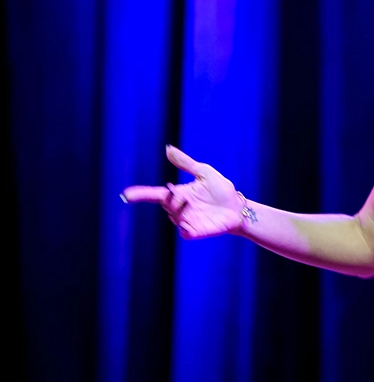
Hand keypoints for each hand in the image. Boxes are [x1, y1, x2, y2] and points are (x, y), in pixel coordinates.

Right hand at [121, 145, 247, 238]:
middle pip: (165, 204)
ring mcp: (187, 221)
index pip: (155, 194)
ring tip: (188, 202)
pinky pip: (184, 233)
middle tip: (176, 191)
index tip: (126, 194)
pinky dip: (184, 228)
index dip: (141, 194)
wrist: (238, 207)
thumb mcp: (203, 172)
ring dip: (178, 209)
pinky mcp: (197, 231)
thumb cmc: (221, 189)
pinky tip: (187, 224)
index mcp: (179, 194)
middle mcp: (180, 208)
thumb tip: (168, 148)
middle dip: (169, 198)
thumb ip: (185, 163)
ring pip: (174, 217)